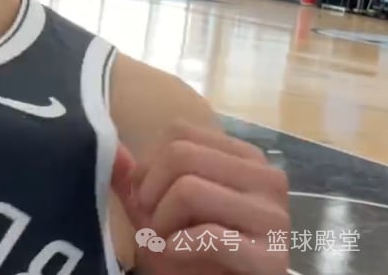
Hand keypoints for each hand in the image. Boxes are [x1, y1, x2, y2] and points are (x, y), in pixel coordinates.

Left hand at [111, 121, 289, 274]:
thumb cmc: (190, 248)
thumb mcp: (158, 206)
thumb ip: (135, 178)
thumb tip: (116, 155)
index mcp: (243, 156)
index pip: (179, 132)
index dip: (148, 165)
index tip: (145, 197)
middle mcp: (266, 177)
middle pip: (181, 154)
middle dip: (151, 194)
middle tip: (151, 225)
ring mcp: (274, 216)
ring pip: (189, 190)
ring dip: (161, 223)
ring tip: (164, 242)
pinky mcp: (271, 258)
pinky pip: (208, 236)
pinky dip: (178, 247)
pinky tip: (176, 254)